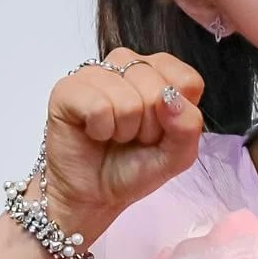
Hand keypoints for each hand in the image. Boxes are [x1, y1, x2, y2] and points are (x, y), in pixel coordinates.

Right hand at [44, 49, 203, 244]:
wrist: (93, 194)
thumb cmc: (134, 168)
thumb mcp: (178, 155)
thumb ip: (188, 126)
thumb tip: (171, 98)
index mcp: (160, 72)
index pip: (187, 80)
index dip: (177, 116)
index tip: (161, 130)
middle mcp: (128, 64)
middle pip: (158, 90)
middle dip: (149, 127)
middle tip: (132, 137)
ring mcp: (97, 72)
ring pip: (129, 100)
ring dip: (123, 131)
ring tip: (113, 135)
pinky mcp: (68, 87)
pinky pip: (98, 107)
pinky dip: (100, 130)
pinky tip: (93, 132)